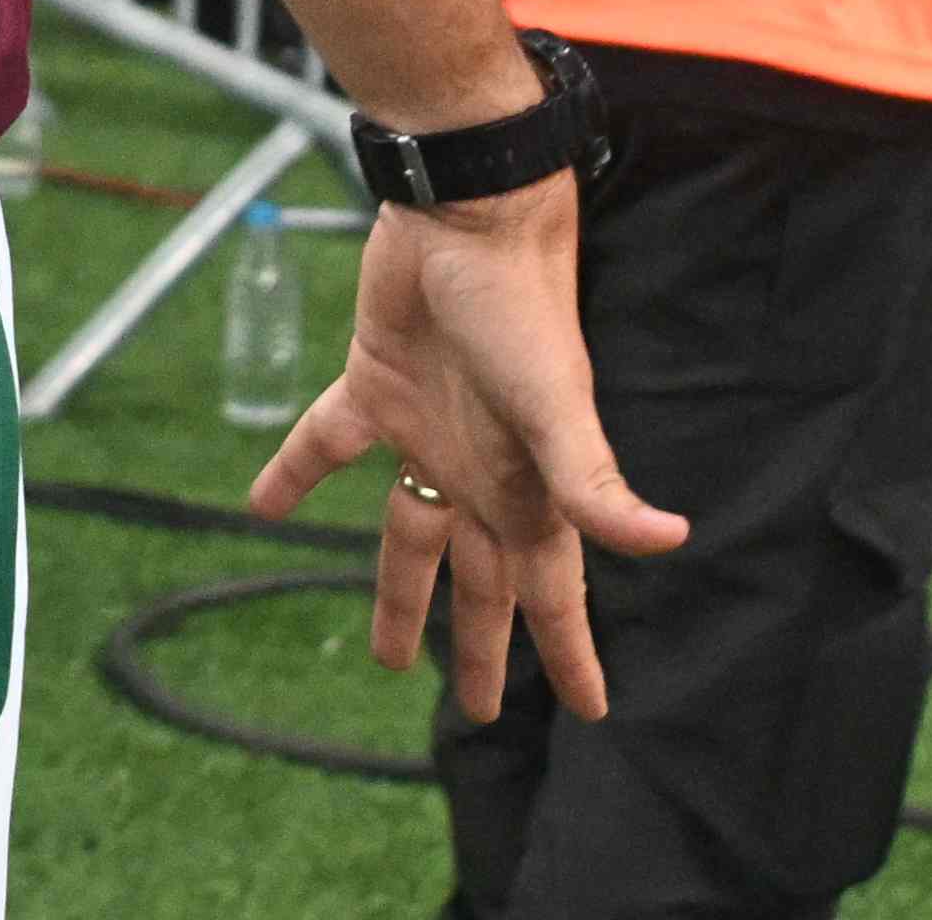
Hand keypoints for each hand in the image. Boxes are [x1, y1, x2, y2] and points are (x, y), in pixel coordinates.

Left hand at [249, 177, 682, 722]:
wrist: (466, 217)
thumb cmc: (521, 311)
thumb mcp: (557, 405)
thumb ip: (594, 481)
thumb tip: (669, 541)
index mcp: (529, 490)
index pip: (553, 592)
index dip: (570, 653)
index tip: (591, 712)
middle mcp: (480, 473)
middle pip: (481, 581)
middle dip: (481, 648)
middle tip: (474, 713)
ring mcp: (426, 432)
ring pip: (409, 532)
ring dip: (398, 591)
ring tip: (383, 657)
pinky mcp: (371, 385)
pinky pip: (326, 442)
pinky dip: (294, 472)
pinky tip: (262, 506)